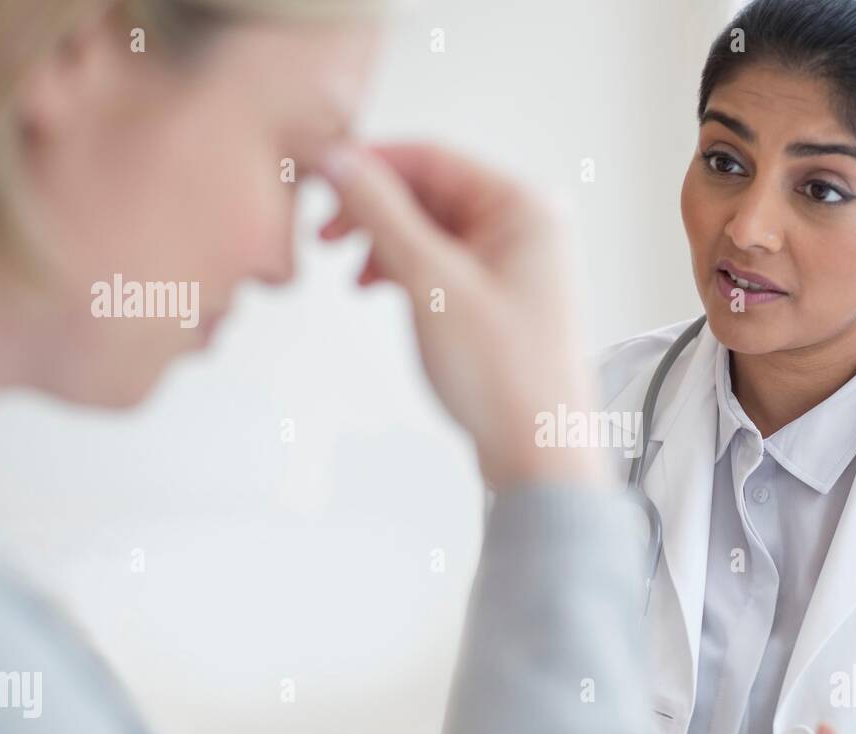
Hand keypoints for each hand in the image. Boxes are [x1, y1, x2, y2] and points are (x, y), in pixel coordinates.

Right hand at [318, 141, 602, 489]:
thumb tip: (341, 159)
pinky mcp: (500, 299)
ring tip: (353, 276)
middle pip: (431, 192)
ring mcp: (515, 264)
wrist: (536, 452)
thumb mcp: (430, 281)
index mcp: (524, 207)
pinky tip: (378, 290)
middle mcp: (527, 227)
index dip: (370, 164)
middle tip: (325, 235)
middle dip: (375, 211)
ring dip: (386, 244)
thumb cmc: (503, 372)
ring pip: (431, 230)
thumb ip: (382, 213)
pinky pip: (442, 264)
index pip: (432, 158)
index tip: (318, 177)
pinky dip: (406, 272)